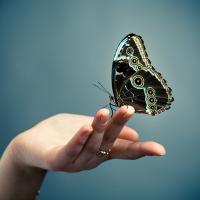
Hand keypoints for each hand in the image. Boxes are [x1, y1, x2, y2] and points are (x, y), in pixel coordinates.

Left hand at [12, 106, 165, 171]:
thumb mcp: (90, 128)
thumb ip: (109, 131)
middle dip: (119, 126)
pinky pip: (70, 150)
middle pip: (109, 142)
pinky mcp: (58, 159)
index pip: (124, 150)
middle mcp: (91, 158)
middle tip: (128, 109)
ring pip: (91, 144)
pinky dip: (79, 140)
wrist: (34, 144)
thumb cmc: (63, 133)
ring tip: (105, 112)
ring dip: (99, 128)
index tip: (160, 150)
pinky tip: (86, 128)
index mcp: (100, 149)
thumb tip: (135, 134)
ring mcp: (75, 161)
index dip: (141, 150)